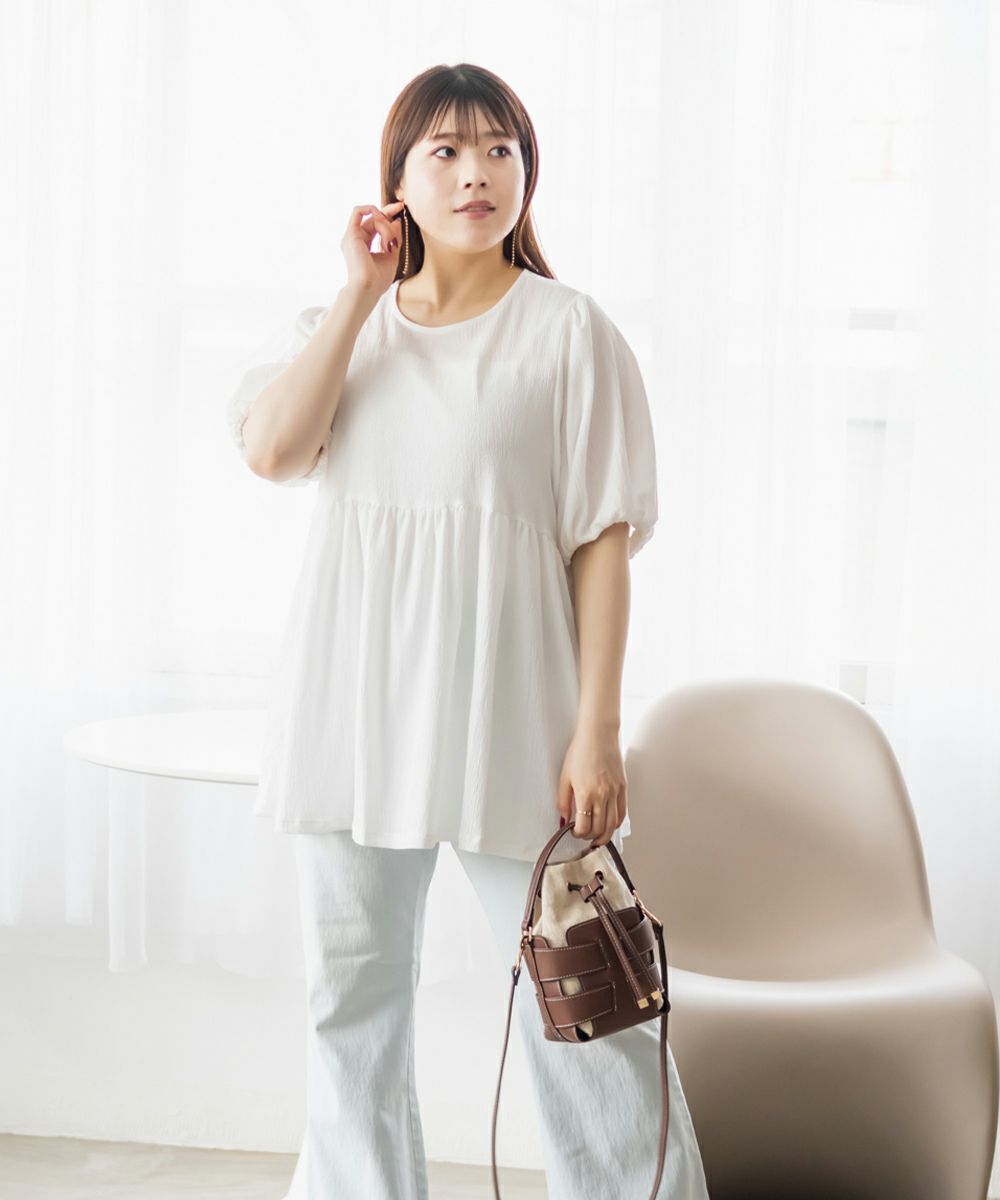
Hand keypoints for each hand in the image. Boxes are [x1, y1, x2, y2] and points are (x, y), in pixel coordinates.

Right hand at [340, 201, 405, 295]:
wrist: (368, 288)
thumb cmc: (378, 279)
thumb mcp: (392, 255)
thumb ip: (394, 238)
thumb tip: (397, 221)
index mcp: (364, 245)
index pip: (375, 225)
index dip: (387, 215)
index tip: (400, 209)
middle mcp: (356, 239)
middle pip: (374, 219)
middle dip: (388, 211)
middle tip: (400, 206)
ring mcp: (352, 237)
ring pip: (372, 219)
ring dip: (385, 227)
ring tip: (389, 243)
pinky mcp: (350, 234)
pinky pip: (360, 213)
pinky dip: (373, 213)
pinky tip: (381, 221)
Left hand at [556, 723, 627, 847]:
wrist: (599, 734)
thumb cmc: (581, 750)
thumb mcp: (565, 776)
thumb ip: (563, 801)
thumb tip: (563, 818)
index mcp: (586, 794)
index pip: (584, 827)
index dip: (577, 834)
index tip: (573, 831)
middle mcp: (603, 796)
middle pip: (599, 829)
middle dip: (590, 837)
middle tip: (584, 835)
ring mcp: (615, 793)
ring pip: (612, 825)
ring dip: (604, 835)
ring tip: (597, 837)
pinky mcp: (623, 788)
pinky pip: (622, 813)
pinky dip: (616, 823)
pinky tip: (609, 824)